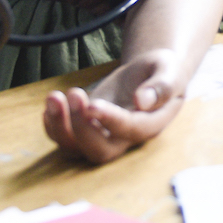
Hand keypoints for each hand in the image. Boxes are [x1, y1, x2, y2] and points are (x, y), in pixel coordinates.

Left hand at [41, 48, 186, 164]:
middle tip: (74, 93)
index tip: (91, 104)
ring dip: (60, 127)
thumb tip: (142, 100)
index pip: (129, 130)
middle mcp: (125, 138)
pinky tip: (52, 103)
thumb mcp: (170, 71)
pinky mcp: (86, 129)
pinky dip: (52, 126)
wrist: (150, 75)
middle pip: (100, 151)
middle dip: (81, 128)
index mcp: (150, 125)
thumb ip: (162, 85)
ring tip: (54, 96)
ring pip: (76, 149)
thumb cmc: (163, 72)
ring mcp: (103, 136)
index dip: (109, 120)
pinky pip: (65, 140)